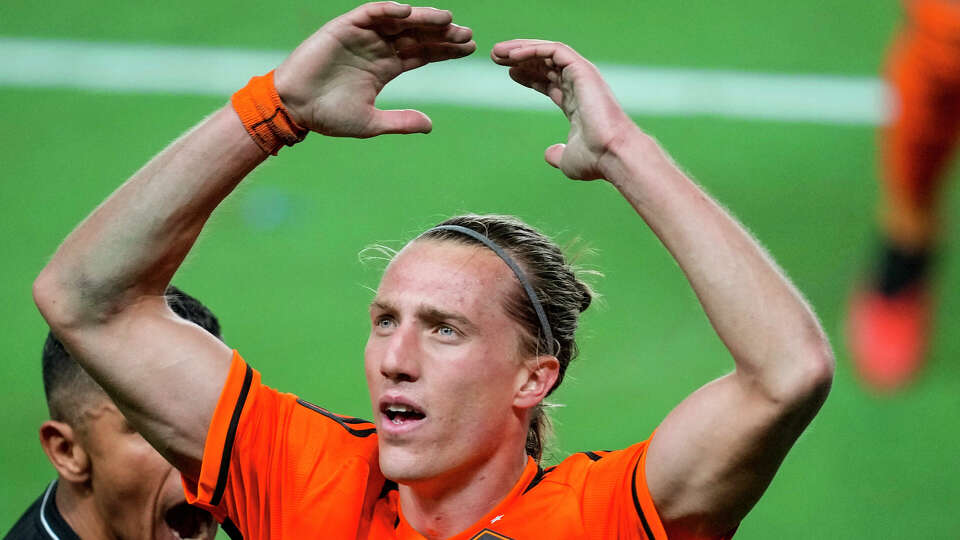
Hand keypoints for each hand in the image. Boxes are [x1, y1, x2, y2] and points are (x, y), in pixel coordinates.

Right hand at [275, 2, 474, 137]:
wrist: (294, 108)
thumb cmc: (328, 116)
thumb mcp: (371, 123)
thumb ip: (400, 121)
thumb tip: (430, 126)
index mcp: (386, 67)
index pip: (422, 53)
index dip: (445, 50)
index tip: (469, 49)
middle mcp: (378, 48)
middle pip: (417, 35)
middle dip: (442, 34)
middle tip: (466, 34)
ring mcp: (362, 36)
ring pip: (399, 21)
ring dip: (422, 18)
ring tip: (446, 20)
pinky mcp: (344, 27)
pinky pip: (370, 13)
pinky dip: (388, 10)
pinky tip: (407, 12)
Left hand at [491, 40, 639, 179]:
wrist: (612, 154)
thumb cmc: (595, 159)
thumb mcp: (568, 160)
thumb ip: (558, 154)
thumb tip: (549, 154)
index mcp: (577, 103)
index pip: (550, 82)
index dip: (529, 76)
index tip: (508, 72)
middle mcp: (580, 86)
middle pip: (546, 64)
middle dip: (520, 58)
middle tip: (496, 56)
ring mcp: (582, 76)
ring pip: (548, 52)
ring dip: (521, 49)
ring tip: (497, 51)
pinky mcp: (582, 69)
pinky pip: (554, 50)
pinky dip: (532, 49)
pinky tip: (511, 55)